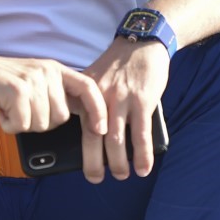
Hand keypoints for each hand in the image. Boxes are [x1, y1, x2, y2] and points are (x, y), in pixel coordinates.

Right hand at [0, 52, 106, 135]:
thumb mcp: (33, 80)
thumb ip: (53, 93)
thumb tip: (75, 116)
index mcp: (55, 69)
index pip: (88, 87)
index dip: (98, 109)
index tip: (100, 129)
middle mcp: (47, 72)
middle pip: (61, 118)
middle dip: (40, 123)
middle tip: (21, 109)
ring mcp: (33, 81)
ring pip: (41, 125)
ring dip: (22, 124)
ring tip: (9, 106)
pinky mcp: (16, 91)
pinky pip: (22, 125)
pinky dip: (8, 125)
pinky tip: (0, 109)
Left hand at [80, 39, 171, 182]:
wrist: (143, 41)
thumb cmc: (120, 63)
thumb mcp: (97, 76)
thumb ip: (90, 100)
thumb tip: (89, 130)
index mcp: (86, 91)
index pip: (76, 124)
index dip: (76, 146)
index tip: (75, 162)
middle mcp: (101, 96)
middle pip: (93, 137)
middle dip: (93, 163)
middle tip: (95, 178)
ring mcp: (122, 99)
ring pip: (116, 140)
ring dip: (118, 163)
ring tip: (121, 175)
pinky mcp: (143, 101)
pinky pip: (141, 135)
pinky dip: (142, 155)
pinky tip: (143, 168)